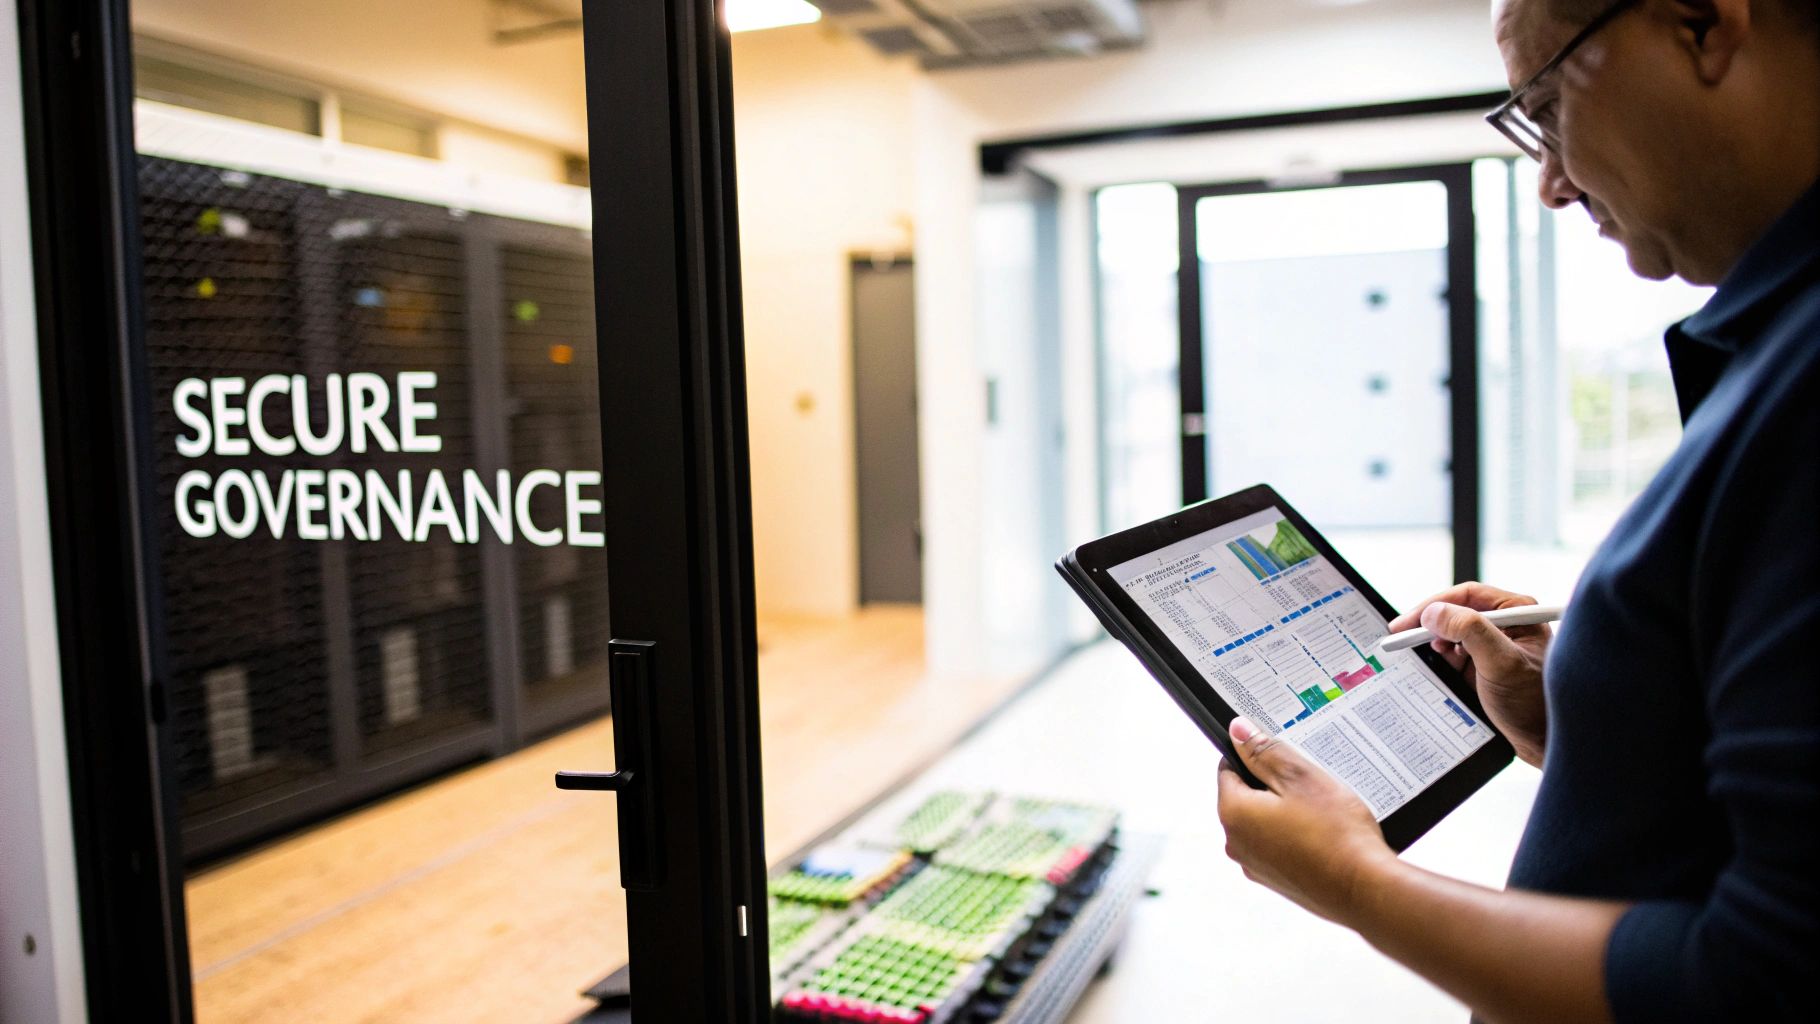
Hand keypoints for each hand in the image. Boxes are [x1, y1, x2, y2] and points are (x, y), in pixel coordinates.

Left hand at [1216, 716, 1396, 925]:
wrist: (1366, 889)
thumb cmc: (1336, 834)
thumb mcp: (1301, 778)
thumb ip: (1265, 752)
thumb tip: (1238, 731)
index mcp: (1234, 814)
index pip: (1228, 769)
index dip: (1255, 755)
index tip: (1281, 753)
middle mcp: (1237, 844)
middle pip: (1247, 797)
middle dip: (1274, 785)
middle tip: (1309, 781)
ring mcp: (1256, 866)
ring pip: (1266, 822)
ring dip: (1288, 811)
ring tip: (1322, 809)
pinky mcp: (1279, 881)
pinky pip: (1280, 846)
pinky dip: (1297, 835)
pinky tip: (1325, 833)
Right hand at [1388, 582, 1551, 767]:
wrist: (1543, 741)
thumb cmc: (1534, 702)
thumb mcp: (1501, 663)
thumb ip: (1470, 631)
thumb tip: (1434, 613)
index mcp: (1517, 612)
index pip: (1466, 595)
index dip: (1433, 606)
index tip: (1407, 622)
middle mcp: (1506, 623)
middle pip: (1456, 611)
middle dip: (1428, 623)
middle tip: (1400, 635)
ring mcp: (1494, 644)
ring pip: (1452, 631)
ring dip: (1434, 640)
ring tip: (1422, 651)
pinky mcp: (1484, 664)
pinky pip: (1454, 652)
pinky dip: (1440, 656)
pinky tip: (1438, 664)